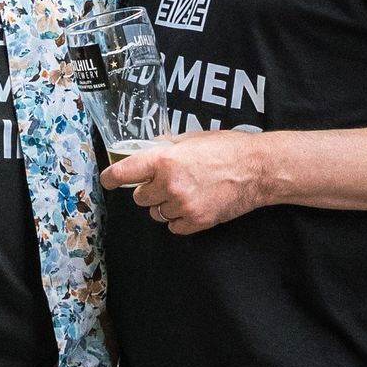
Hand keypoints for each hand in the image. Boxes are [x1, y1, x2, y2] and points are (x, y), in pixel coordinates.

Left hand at [101, 128, 270, 234]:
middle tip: (166, 182)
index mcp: (164, 160)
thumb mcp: (192, 138)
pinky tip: (192, 206)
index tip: (107, 181)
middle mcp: (169, 185)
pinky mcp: (196, 222)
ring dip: (164, 205)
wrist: (258, 170)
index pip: (123, 173)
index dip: (111, 178)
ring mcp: (183, 206)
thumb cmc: (227, 149)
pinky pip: (173, 227)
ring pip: (156, 213)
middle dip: (148, 190)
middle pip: (139, 197)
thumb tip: (148, 149)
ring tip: (184, 193)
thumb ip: (166, 147)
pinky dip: (178, 220)